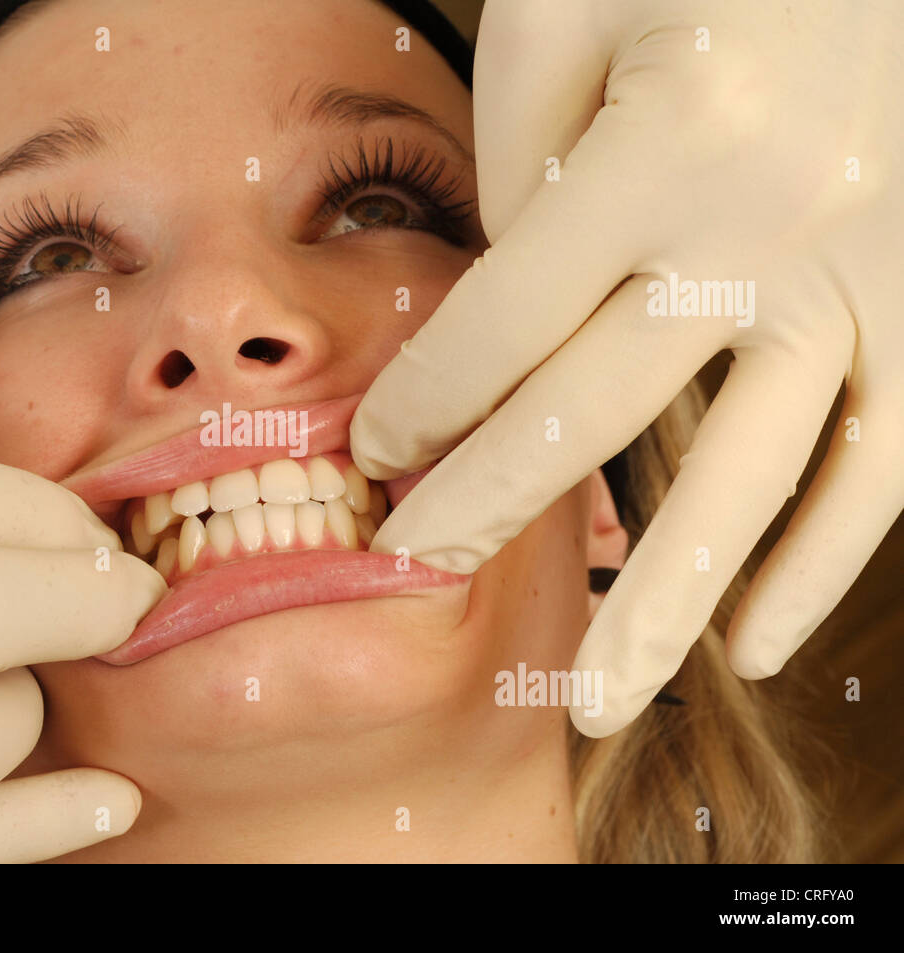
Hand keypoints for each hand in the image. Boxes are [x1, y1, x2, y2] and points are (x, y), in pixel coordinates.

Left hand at [349, 0, 902, 736]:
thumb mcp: (568, 20)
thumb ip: (524, 177)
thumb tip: (498, 330)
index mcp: (673, 143)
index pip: (506, 323)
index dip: (424, 401)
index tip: (374, 454)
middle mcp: (777, 225)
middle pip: (601, 411)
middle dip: (490, 503)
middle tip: (417, 568)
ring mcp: (867, 275)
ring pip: (753, 476)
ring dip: (663, 603)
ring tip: (600, 701)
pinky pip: (884, 459)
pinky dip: (822, 562)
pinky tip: (755, 641)